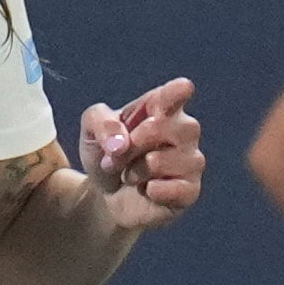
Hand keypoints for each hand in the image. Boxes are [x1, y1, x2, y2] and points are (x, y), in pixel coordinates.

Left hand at [78, 77, 201, 231]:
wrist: (106, 196)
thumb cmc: (106, 154)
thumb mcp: (91, 130)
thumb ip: (101, 123)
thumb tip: (120, 144)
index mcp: (162, 106)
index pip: (177, 93)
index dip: (179, 91)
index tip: (183, 88)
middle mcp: (184, 129)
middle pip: (158, 127)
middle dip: (128, 145)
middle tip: (116, 158)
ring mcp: (192, 160)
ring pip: (157, 161)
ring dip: (134, 172)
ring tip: (131, 176)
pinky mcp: (191, 190)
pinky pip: (173, 190)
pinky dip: (150, 192)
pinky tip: (148, 191)